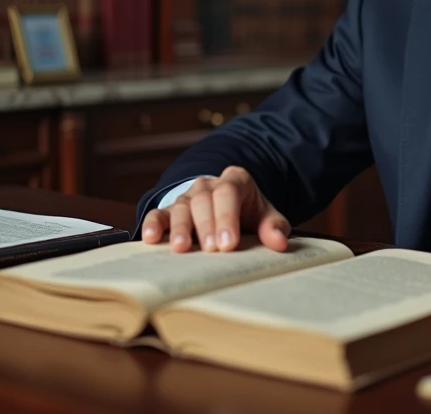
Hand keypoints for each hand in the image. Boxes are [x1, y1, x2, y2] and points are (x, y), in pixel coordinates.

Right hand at [139, 166, 290, 253]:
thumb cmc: (249, 215)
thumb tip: (279, 242)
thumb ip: (274, 227)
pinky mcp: (170, 211)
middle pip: (204, 200)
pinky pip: (158, 213)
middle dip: (207, 225)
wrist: (231, 209)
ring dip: (180, 227)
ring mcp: (187, 197)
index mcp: (235, 180)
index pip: (229, 192)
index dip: (227, 217)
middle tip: (212, 250)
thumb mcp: (266, 218)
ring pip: (181, 207)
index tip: (229, 243)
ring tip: (181, 247)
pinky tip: (151, 238)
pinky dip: (153, 224)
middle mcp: (208, 185)